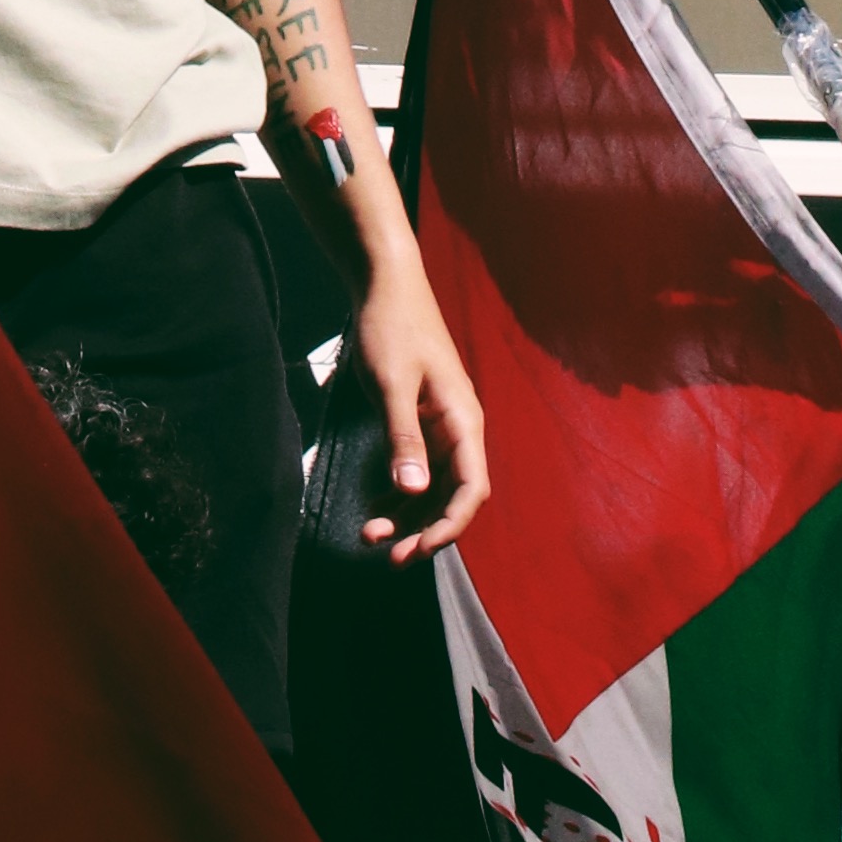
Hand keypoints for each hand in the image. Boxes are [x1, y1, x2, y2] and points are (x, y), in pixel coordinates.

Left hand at [343, 247, 491, 564]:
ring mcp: (440, 426)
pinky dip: (398, 493)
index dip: (449, 526)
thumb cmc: (391, 326)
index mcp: (463, 421)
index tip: (419, 549)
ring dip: (407, 516)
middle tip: (390, 558)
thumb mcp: (391, 383)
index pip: (471, 490)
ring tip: (371, 538)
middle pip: (452, 497)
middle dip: (424, 530)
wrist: (384, 283)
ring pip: (432, 488)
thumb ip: (402, 437)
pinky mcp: (421, 421)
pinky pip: (416, 469)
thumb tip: (413, 492)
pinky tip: (375, 511)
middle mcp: (459, 429)